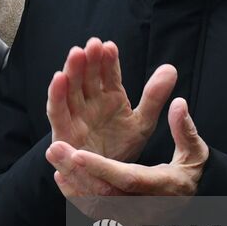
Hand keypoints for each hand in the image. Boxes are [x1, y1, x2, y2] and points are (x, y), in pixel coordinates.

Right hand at [45, 37, 176, 163]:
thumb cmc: (122, 148)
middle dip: (89, 60)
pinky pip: (57, 112)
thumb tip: (170, 68)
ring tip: (76, 53)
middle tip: (93, 44)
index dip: (108, 60)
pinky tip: (58, 78)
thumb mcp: (143, 122)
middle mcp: (90, 102)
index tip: (110, 47)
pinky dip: (56, 95)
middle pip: (87, 76)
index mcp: (109, 96)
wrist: (110, 181)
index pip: (108, 73)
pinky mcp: (63, 132)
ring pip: (71, 89)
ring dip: (72, 71)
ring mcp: (75, 116)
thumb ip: (154, 96)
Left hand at [46, 97, 208, 212]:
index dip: (102, 168)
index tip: (79, 153)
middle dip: (77, 171)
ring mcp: (130, 220)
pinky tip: (61, 174)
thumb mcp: (196, 152)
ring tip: (55, 155)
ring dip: (71, 180)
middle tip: (55, 148)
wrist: (192, 205)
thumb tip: (178, 103)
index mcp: (163, 188)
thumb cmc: (192, 173)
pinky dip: (75, 194)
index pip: (129, 179)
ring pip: (94, 204)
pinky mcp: (120, 223)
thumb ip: (185, 129)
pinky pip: (93, 211)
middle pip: (104, 194)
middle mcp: (144, 209)